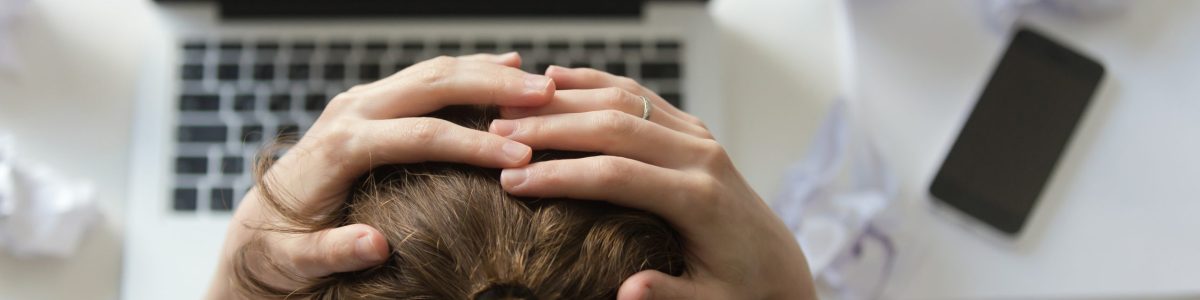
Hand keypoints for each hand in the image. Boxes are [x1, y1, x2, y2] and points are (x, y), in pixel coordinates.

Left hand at [207, 53, 554, 298]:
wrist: (255, 228)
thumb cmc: (279, 250)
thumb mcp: (295, 261)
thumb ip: (331, 252)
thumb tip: (374, 246)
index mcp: (339, 147)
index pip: (418, 136)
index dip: (472, 144)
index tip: (520, 156)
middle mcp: (350, 112)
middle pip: (431, 85)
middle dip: (492, 88)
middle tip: (545, 96)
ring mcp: (360, 102)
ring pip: (432, 72)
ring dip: (487, 73)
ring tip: (539, 82)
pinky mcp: (370, 102)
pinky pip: (426, 78)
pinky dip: (468, 72)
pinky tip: (505, 69)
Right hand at [491, 66, 815, 298]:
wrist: (777, 265)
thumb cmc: (738, 290)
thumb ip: (668, 295)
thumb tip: (627, 292)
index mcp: (700, 199)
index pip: (617, 175)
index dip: (561, 175)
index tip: (512, 181)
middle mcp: (701, 156)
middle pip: (615, 126)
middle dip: (551, 129)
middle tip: (496, 134)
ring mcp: (698, 136)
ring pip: (625, 99)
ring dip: (565, 99)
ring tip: (511, 107)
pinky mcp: (693, 129)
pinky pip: (639, 94)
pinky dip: (596, 83)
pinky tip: (555, 79)